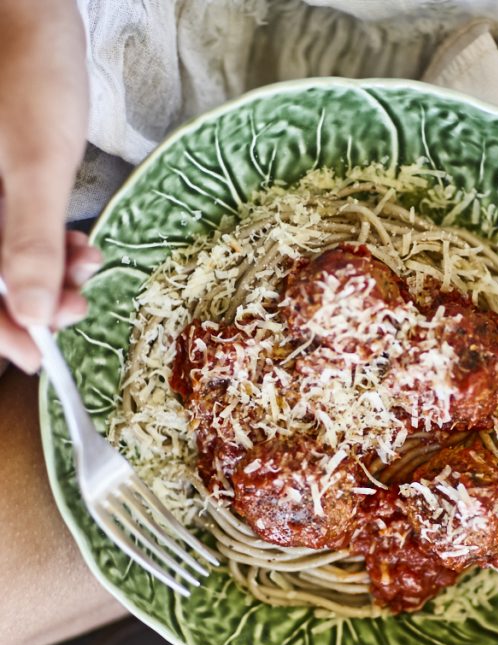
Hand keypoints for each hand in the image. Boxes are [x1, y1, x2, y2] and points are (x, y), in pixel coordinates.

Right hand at [0, 0, 99, 372]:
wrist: (24, 4)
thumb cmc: (24, 67)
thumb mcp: (33, 161)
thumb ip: (29, 242)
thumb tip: (36, 318)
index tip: (39, 357)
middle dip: (33, 300)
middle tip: (78, 307)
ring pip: (1, 255)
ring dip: (47, 273)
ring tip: (88, 271)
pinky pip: (9, 225)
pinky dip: (46, 243)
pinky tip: (81, 248)